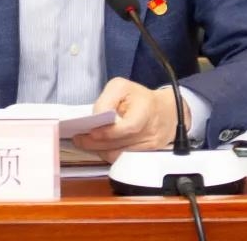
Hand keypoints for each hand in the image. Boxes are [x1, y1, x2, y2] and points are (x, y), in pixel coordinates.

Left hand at [70, 77, 190, 162]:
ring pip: (121, 154)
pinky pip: (125, 159)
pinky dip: (110, 154)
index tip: (91, 131)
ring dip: (100, 150)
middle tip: (79, 139)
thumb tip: (95, 117)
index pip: (129, 127)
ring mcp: (151, 144)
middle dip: (96, 143)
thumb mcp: (121, 87)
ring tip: (85, 143)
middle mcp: (150, 129)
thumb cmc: (140, 98)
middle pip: (121, 143)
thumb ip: (106, 101)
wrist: (167, 112)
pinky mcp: (149, 154)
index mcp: (146, 108)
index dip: (108, 132)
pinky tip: (100, 148)